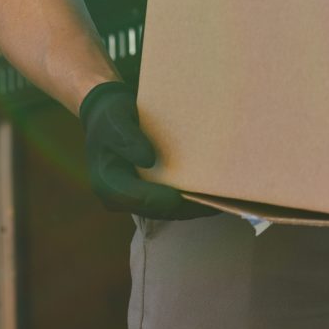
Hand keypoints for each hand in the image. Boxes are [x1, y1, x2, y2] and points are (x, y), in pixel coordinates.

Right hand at [78, 81, 216, 219]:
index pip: (136, 198)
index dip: (159, 200)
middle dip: (185, 208)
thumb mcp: (115, 121)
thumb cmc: (111, 118)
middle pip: (157, 209)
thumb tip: (147, 160)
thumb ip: (127, 138)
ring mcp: (136, 198)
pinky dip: (192, 200)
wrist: (110, 118)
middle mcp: (121, 198)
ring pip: (168, 210)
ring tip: (222, 201)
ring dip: (193, 207)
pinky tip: (215, 193)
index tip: (181, 196)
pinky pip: (172, 202)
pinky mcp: (150, 193)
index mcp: (106, 184)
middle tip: (214, 202)